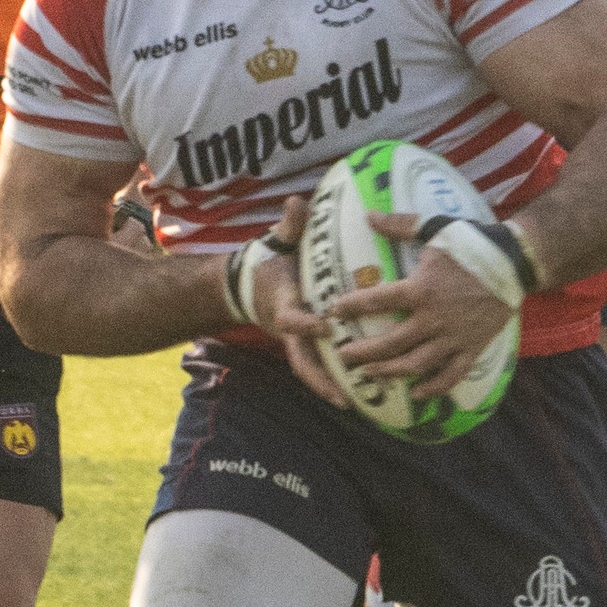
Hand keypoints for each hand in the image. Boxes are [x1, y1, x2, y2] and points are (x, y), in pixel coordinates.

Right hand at [249, 195, 347, 407]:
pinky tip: (360, 395)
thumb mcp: (276, 241)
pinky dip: (334, 382)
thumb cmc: (268, 260)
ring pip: (311, 371)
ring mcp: (296, 342)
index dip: (307, 324)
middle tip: (343, 395)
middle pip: (301, 361)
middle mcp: (288, 330)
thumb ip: (289, 226)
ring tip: (357, 404)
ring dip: (330, 388)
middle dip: (320, 379)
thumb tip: (296, 202)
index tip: (327, 327)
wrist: (246, 285)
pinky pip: (319, 368)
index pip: (292, 319)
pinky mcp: (305, 346)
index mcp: (282, 305)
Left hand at [326, 212, 515, 399]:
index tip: (333, 311)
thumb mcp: (434, 227)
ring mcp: (453, 337)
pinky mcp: (472, 348)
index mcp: (421, 288)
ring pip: (416, 364)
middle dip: (363, 352)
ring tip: (368, 374)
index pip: (377, 300)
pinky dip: (433, 388)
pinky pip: (450, 376)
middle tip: (343, 356)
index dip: (352, 307)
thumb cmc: (472, 242)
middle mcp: (434, 317)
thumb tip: (368, 215)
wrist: (514, 262)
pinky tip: (416, 394)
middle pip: (391, 343)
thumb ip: (399, 225)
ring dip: (389, 372)